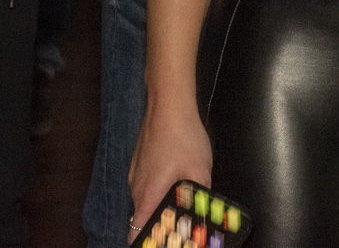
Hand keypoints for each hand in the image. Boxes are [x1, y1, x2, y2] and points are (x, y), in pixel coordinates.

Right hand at [128, 107, 213, 237]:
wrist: (168, 105)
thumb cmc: (182, 137)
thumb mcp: (200, 170)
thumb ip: (200, 194)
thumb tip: (203, 210)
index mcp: (148, 195)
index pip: (136, 230)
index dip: (147, 239)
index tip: (159, 241)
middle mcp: (135, 187)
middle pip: (142, 215)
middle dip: (159, 221)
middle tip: (178, 221)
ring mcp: (135, 172)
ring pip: (144, 197)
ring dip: (159, 201)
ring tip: (179, 197)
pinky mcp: (138, 160)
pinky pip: (145, 181)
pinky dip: (157, 185)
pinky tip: (174, 174)